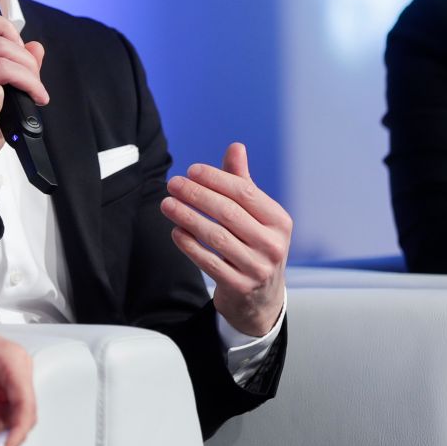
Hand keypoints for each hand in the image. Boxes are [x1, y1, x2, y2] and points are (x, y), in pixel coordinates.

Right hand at [0, 11, 46, 194]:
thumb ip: (15, 65)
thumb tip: (36, 47)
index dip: (7, 30)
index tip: (21, 54)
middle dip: (28, 63)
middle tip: (36, 84)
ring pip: (2, 64)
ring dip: (29, 81)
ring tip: (36, 96)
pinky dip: (12, 102)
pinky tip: (10, 115)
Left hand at [161, 142, 289, 336]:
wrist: (262, 298)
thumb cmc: (255, 246)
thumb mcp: (256, 216)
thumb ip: (243, 182)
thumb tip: (236, 147)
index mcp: (279, 221)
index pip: (245, 193)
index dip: (216, 179)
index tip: (191, 170)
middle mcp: (272, 245)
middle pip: (228, 213)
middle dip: (196, 195)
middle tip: (173, 184)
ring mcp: (257, 268)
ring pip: (216, 237)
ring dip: (187, 217)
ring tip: (167, 204)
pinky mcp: (239, 286)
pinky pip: (208, 261)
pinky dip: (189, 244)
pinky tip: (176, 230)